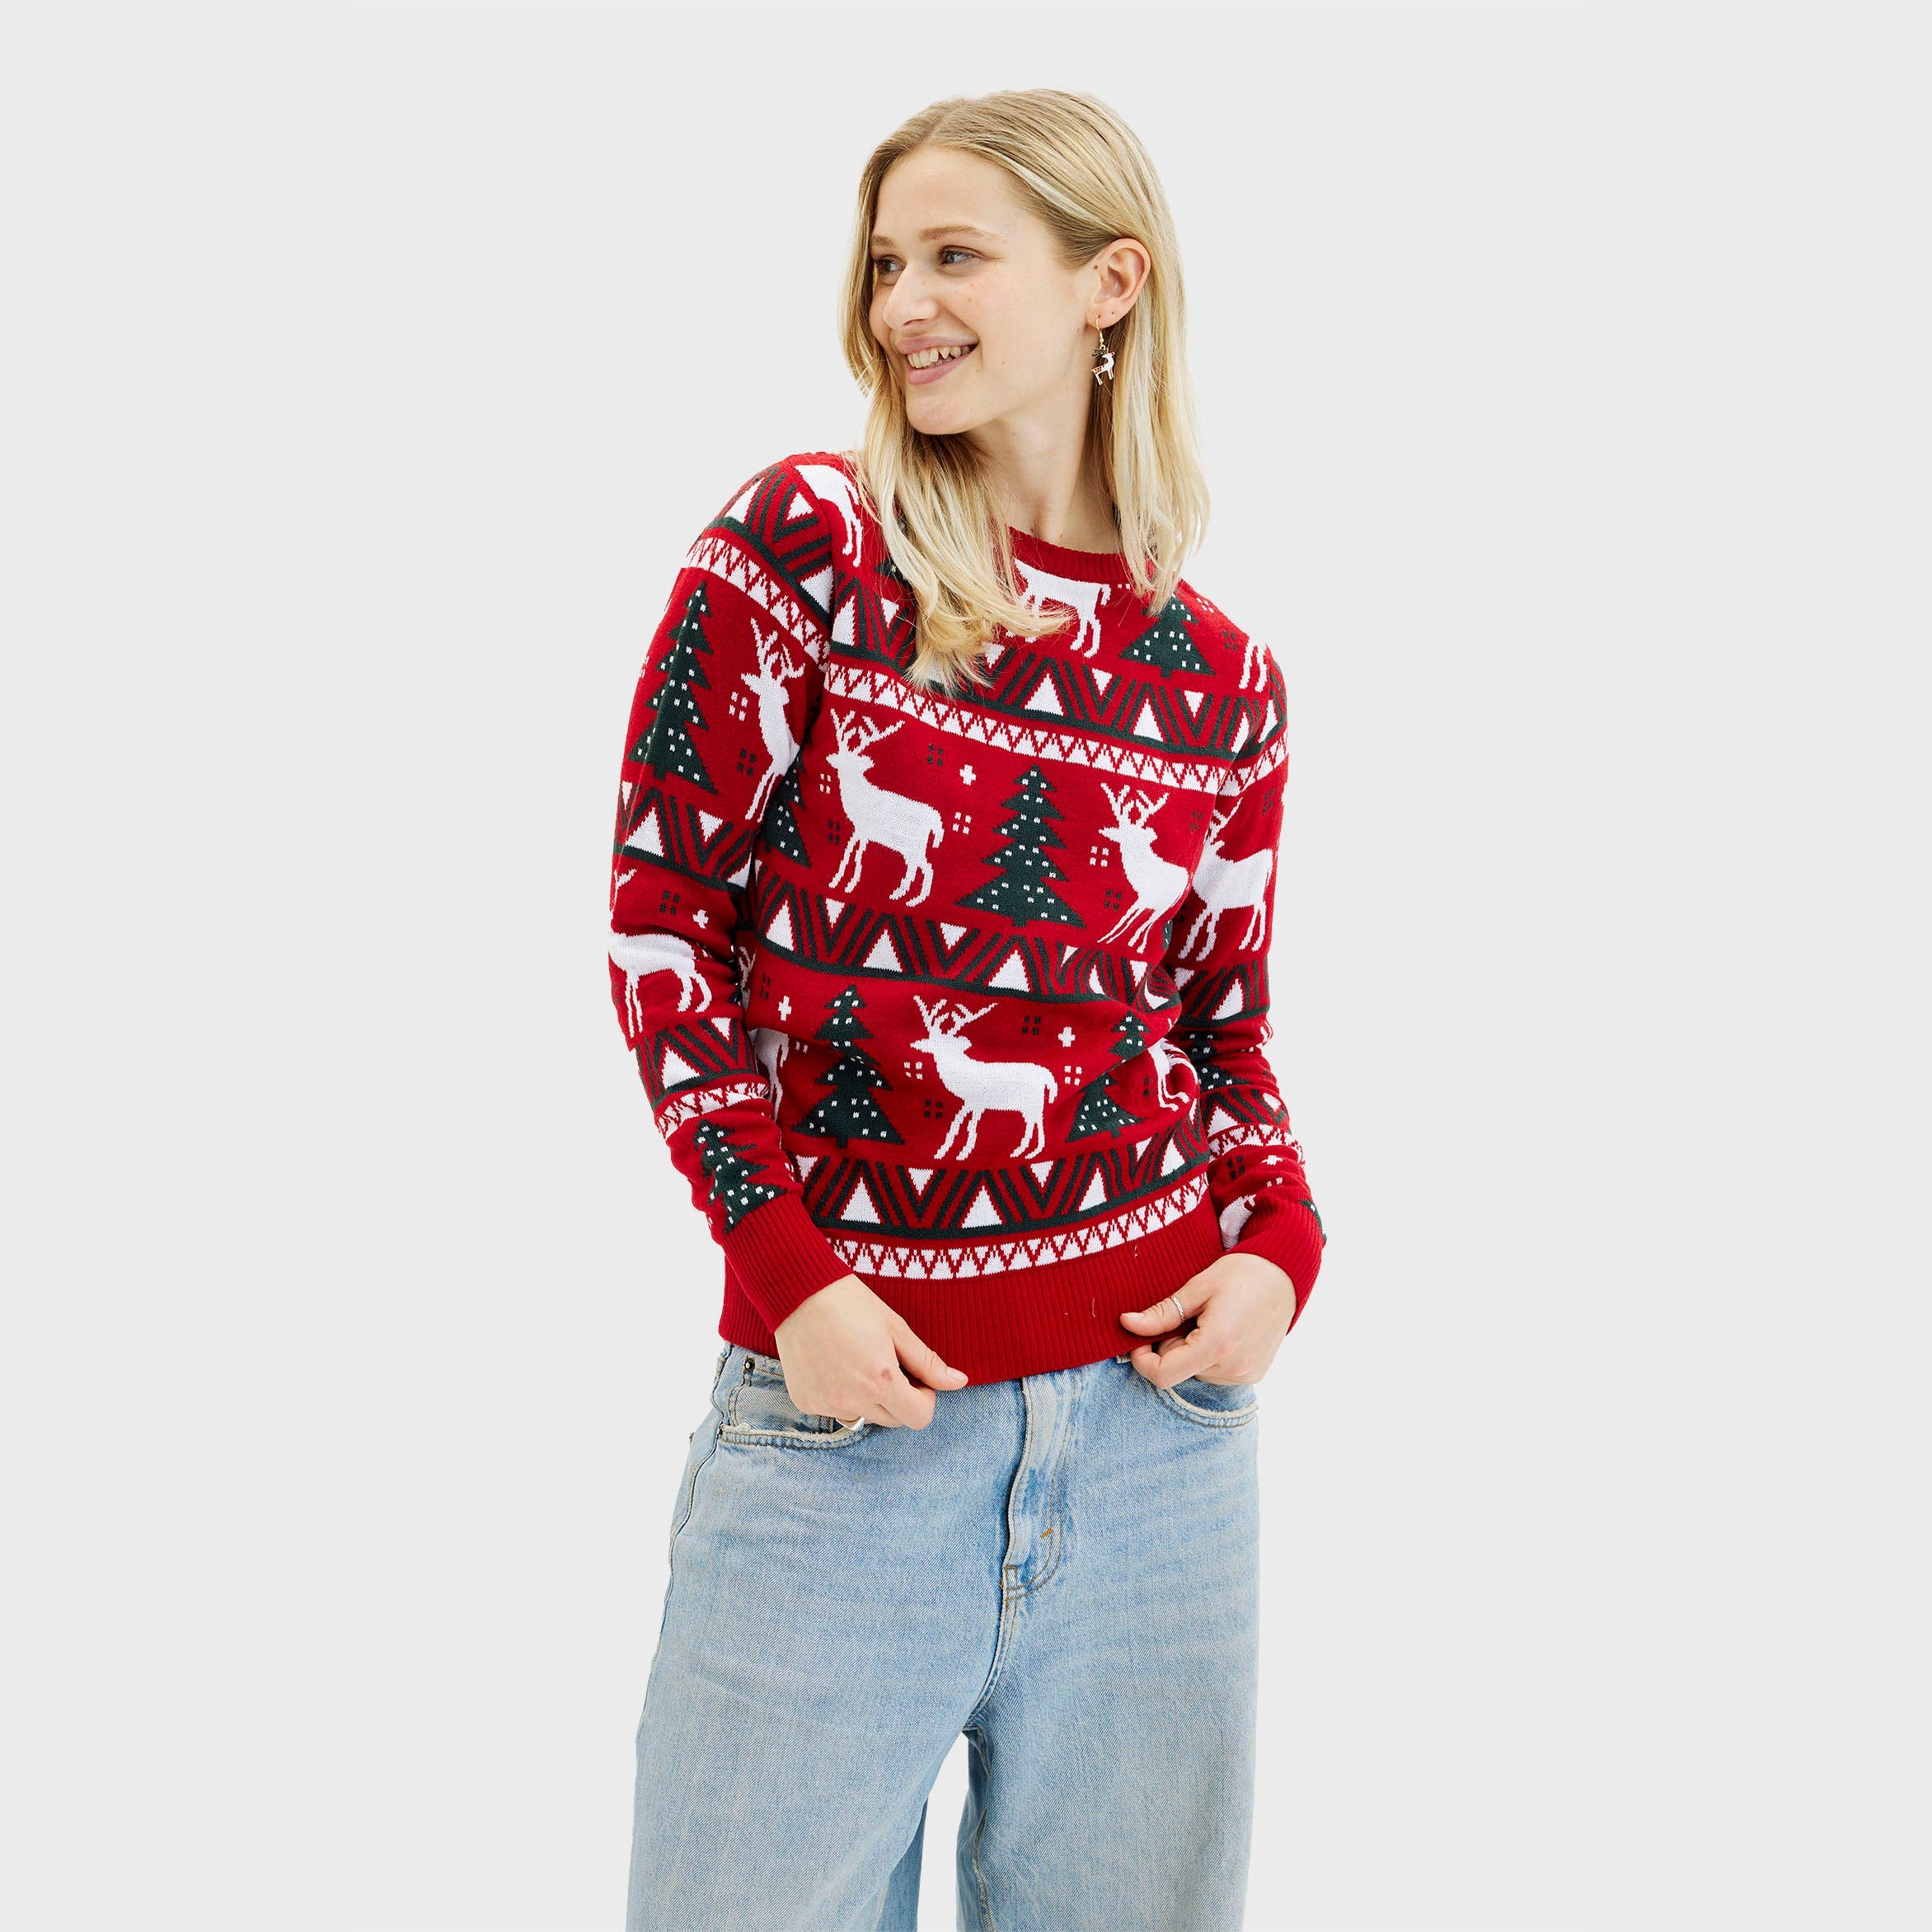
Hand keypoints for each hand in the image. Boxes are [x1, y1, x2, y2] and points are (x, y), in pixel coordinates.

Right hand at [773, 1275, 968, 1427]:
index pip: (919, 1418)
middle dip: (900, 1398)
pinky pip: (836, 1411)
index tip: (915, 1375)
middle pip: (894, 1421)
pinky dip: (842, 1395)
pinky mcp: (806, 1402)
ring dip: (870, 1399)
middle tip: (888, 1363)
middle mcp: (853, 1401)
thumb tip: (960, 1382)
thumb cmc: (851, 1303)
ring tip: (859, 1362)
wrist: (798, 1292)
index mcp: (881, 1383)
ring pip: (864, 1417)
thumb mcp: (896, 1328)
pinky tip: (835, 1365)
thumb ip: (928, 1362)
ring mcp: (826, 1405)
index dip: (925, 1398)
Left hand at [1117, 1252, 1298, 1388]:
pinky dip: (1209, 1355)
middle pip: (1179, 1371)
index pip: (1163, 1375)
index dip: (1143, 1360)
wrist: (1285, 1275)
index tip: (1141, 1337)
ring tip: (1209, 1319)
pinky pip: (1215, 1372)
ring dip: (1190, 1350)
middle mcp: (1233, 1367)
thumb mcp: (1197, 1288)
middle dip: (1170, 1346)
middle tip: (1187, 1315)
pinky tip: (1223, 1330)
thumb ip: (1161, 1313)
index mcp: (1217, 1344)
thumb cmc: (1242, 1273)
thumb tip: (1126, 1324)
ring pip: (1195, 1372)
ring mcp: (1246, 1374)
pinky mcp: (1254, 1374)